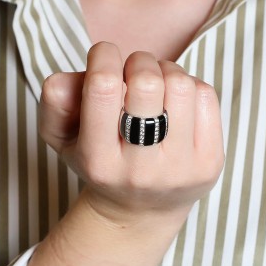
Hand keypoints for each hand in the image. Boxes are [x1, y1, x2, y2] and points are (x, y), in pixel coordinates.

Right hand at [39, 42, 223, 221]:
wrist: (141, 209)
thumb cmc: (102, 163)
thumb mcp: (63, 139)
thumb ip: (55, 104)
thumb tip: (68, 77)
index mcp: (99, 161)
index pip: (103, 87)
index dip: (104, 56)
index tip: (105, 56)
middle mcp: (141, 170)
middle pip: (147, 82)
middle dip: (138, 61)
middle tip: (133, 73)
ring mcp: (181, 168)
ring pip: (181, 84)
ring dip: (166, 71)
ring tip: (156, 87)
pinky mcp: (211, 162)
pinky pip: (206, 95)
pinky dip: (189, 86)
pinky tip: (176, 104)